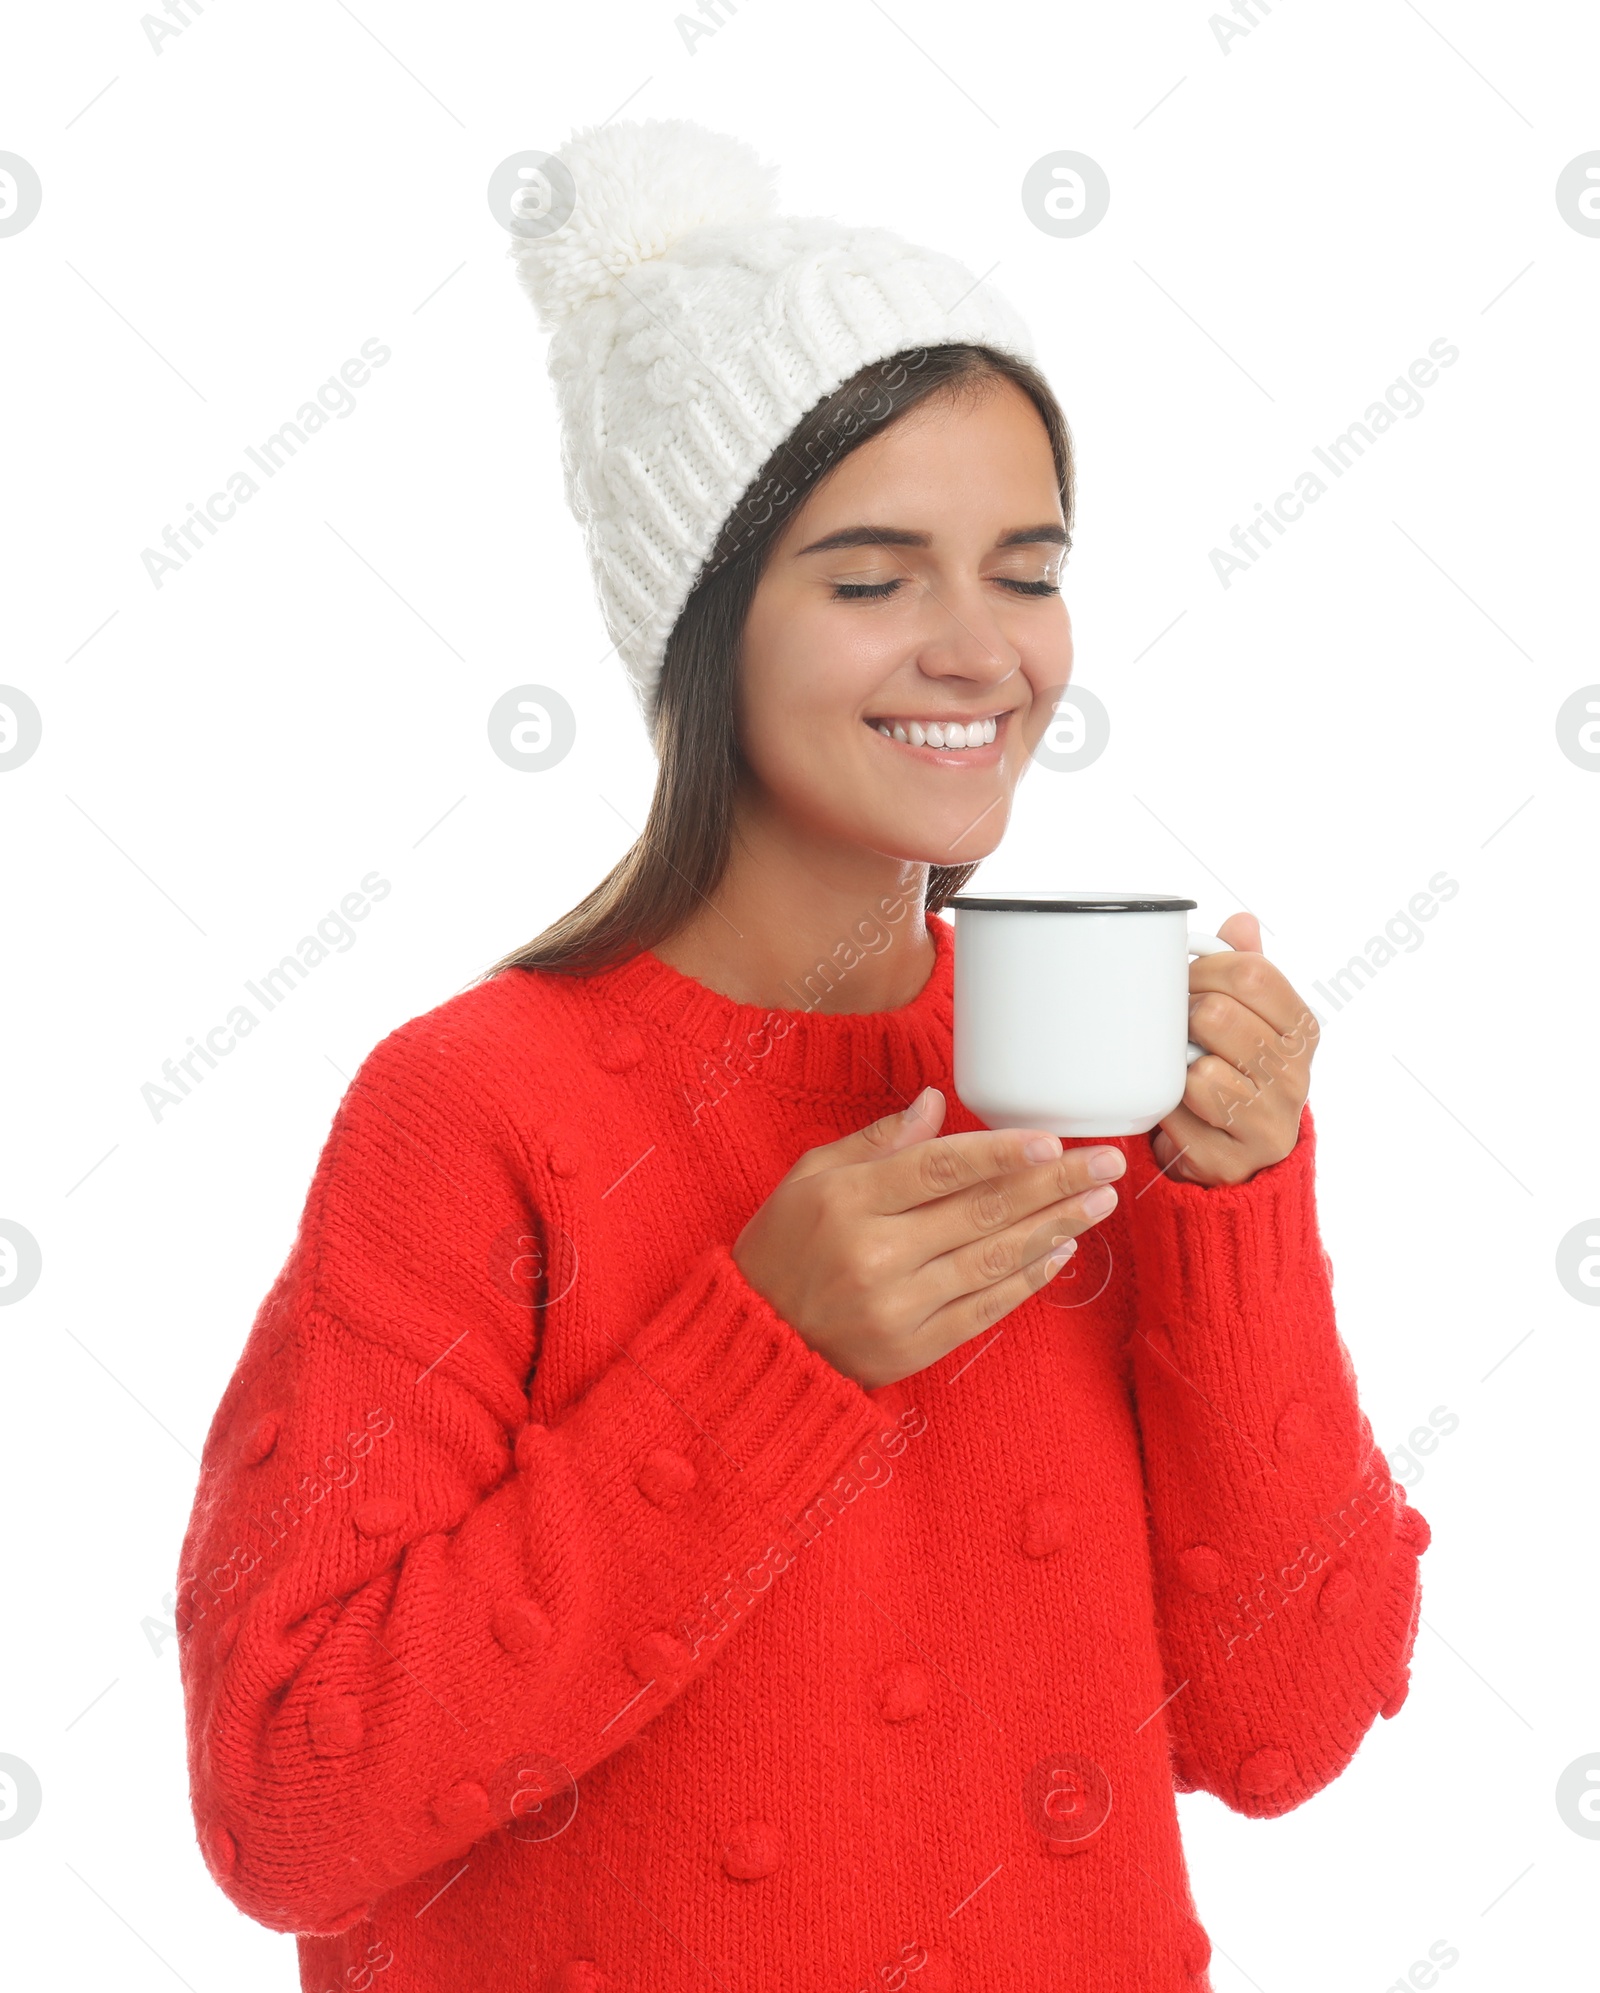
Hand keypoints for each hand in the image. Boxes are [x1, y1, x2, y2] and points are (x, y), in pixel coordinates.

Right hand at [732, 1086, 1124, 1388]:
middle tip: (1105, 1162)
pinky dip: (1026, 1279)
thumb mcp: (809, 1178)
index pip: (938, 1168)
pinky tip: (1061, 1251)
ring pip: (993, 1258)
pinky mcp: (913, 1346)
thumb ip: (877, 1142)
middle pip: (980, 1210)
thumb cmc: (781, 1247)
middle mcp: (876, 1253)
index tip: (1050, 1138)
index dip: (999, 1153)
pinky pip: (984, 1308)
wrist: (757, 1340)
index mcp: (847, 1200)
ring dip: (1054, 1227)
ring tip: (1098, 1201)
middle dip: (1053, 1182)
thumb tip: (935, 1104)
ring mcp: (897, 1306)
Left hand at [1150, 911, 1319, 1187]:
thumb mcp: (1248, 1016)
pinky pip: (1179, 1121)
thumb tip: (1242, 920)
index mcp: (1301, 1028)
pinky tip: (1175, 1111)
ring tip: (1178, 1071)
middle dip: (1181, 1015)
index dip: (1203, 969)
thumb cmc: (1235, 1069)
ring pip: (1199, 1073)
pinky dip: (1165, 1112)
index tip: (1183, 980)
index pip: (1251, 973)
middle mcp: (1295, 1074)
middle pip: (1218, 1016)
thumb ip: (1245, 968)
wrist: (1238, 1153)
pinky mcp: (1236, 1159)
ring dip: (1174, 1070)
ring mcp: (1270, 1120)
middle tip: (1175, 1027)